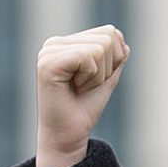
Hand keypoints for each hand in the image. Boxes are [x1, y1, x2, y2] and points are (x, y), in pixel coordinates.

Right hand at [35, 25, 128, 166]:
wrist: (69, 134)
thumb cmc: (85, 107)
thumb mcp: (107, 77)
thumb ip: (114, 56)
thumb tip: (119, 36)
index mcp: (67, 42)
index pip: (110, 33)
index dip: (114, 61)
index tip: (94, 80)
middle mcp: (55, 43)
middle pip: (108, 38)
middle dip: (107, 68)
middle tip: (86, 86)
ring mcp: (49, 51)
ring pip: (100, 48)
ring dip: (98, 75)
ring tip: (80, 87)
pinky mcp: (48, 62)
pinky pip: (88, 57)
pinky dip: (90, 77)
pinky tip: (74, 88)